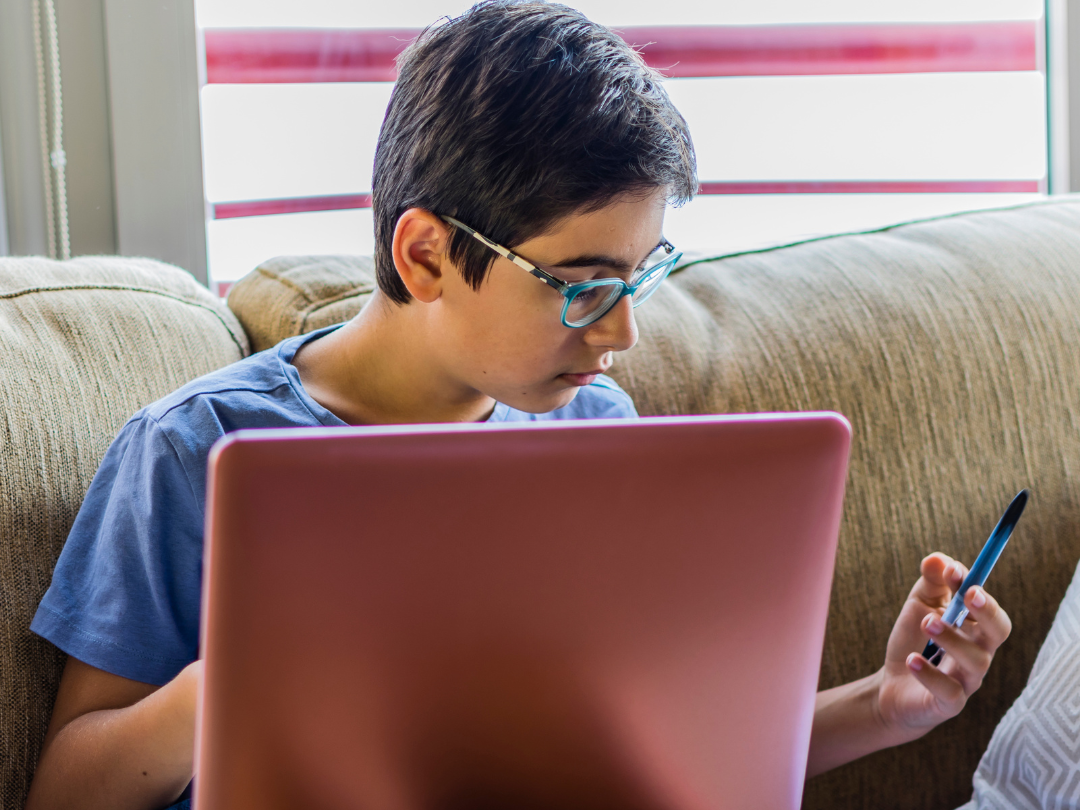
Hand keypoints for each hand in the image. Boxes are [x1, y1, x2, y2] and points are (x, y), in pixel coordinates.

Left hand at [873, 553, 1011, 743]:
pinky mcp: (950, 703)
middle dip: (988, 610)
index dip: (972, 585)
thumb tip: (937, 558)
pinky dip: (930, 673)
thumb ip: (930, 583)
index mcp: (975, 626)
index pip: (984, 604)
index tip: (951, 570)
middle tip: (969, 593)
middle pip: (1000, 631)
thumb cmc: (915, 641)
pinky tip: (912, 659)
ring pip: (976, 661)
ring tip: (926, 622)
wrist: (892, 687)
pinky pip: (949, 691)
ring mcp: (967, 679)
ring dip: (952, 638)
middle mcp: (979, 652)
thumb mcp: (919, 606)